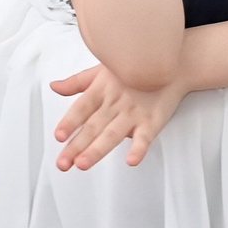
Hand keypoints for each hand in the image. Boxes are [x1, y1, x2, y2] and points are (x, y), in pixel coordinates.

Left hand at [50, 63, 188, 169]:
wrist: (173, 63)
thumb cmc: (133, 68)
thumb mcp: (102, 70)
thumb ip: (77, 82)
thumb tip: (54, 86)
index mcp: (101, 89)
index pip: (81, 108)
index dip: (69, 122)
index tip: (58, 136)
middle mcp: (115, 102)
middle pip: (92, 126)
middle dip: (76, 145)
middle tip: (63, 163)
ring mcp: (134, 113)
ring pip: (112, 134)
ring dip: (97, 149)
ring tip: (82, 164)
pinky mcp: (153, 120)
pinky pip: (145, 137)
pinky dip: (139, 148)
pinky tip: (131, 160)